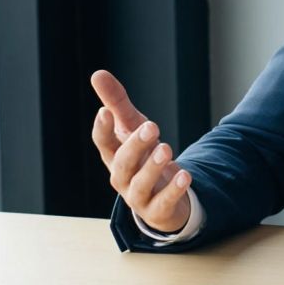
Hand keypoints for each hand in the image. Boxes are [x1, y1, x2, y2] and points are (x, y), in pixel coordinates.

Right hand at [89, 69, 192, 232]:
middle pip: (122, 163)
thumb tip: (97, 74)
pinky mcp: (158, 210)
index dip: (102, 129)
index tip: (105, 112)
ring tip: (166, 148)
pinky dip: (174, 189)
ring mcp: (138, 196)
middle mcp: (122, 177)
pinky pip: (164, 202)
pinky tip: (185, 175)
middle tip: (152, 126)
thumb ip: (117, 103)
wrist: (161, 196)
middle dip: (135, 145)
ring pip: (141, 184)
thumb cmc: (141, 156)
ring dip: (152, 167)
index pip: (103, 143)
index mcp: (113, 155)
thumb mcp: (132, 127)